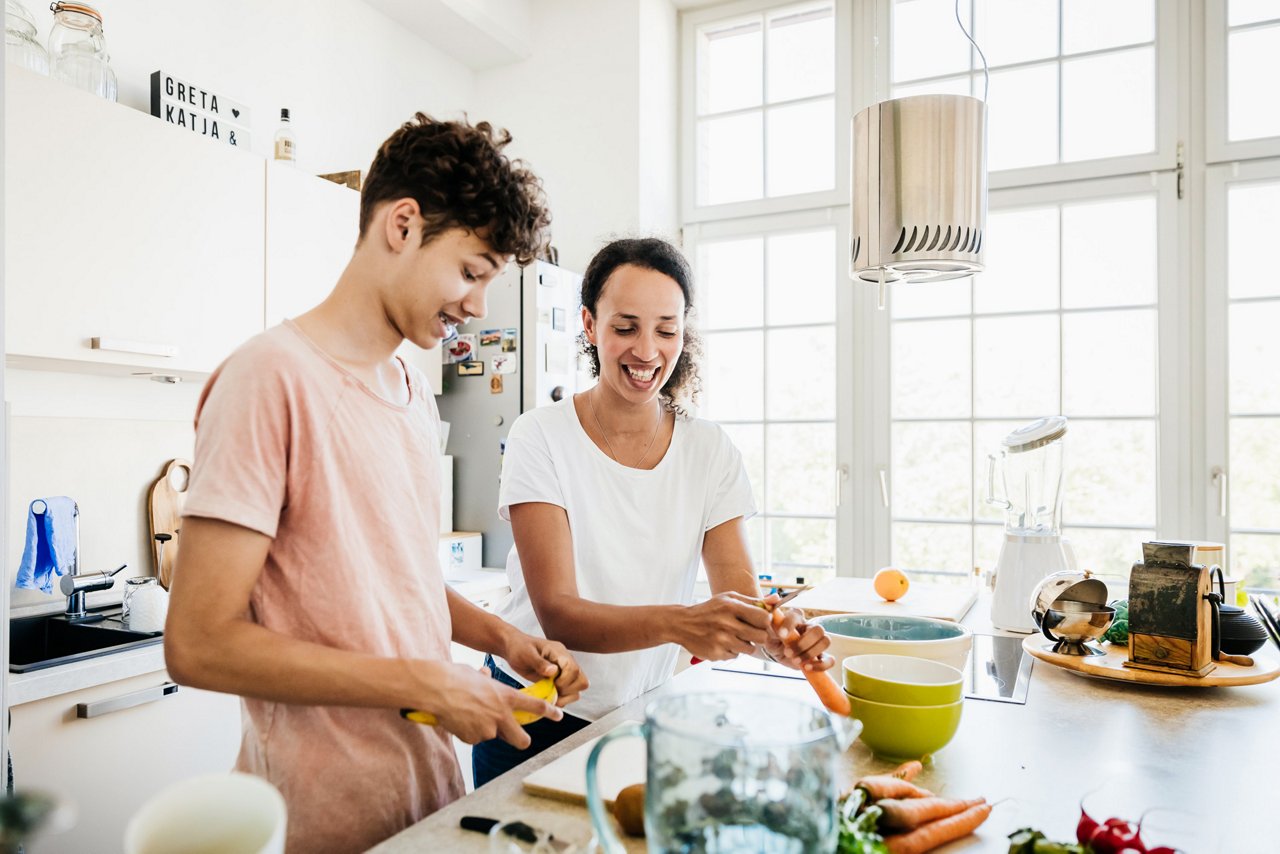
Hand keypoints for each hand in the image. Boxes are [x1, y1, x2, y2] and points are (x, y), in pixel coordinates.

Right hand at [425, 662, 562, 748]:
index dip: (550, 712)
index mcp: (506, 696)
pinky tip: (458, 719)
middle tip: (518, 737)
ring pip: (491, 736)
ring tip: (467, 714)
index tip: (558, 715)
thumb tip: (485, 674)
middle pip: (522, 740)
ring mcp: (488, 729)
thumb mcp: (476, 674)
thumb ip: (486, 680)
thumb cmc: (455, 677)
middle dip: (522, 740)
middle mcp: (501, 715)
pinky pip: (474, 738)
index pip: (535, 706)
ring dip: (483, 730)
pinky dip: (468, 732)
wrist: (436, 688)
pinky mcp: (473, 738)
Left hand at [501, 631, 588, 707]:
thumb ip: (539, 663)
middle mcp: (565, 661)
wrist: (514, 648)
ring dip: (566, 696)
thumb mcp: (526, 654)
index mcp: (559, 652)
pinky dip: (562, 698)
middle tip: (552, 690)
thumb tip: (554, 671)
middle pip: (581, 680)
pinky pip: (569, 692)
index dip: (565, 681)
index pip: (574, 669)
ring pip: (578, 688)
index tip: (552, 683)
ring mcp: (564, 671)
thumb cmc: (518, 647)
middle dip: (568, 690)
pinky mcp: (559, 679)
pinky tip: (550, 697)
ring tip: (551, 696)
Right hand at [678, 591, 772, 660]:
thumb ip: (754, 601)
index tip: (760, 621)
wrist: (682, 624)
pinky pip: (735, 656)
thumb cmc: (709, 610)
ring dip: (745, 644)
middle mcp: (726, 623)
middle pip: (761, 637)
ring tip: (733, 636)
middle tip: (749, 631)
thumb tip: (776, 599)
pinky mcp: (716, 653)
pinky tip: (722, 642)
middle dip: (758, 635)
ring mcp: (721, 640)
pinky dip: (732, 651)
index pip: (764, 618)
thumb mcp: (729, 599)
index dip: (765, 621)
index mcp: (731, 606)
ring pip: (750, 649)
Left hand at [762, 597, 833, 671]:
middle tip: (788, 652)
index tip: (781, 635)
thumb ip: (768, 612)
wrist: (776, 652)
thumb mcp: (766, 627)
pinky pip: (830, 659)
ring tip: (796, 661)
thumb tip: (774, 597)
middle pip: (818, 629)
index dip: (790, 625)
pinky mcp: (820, 656)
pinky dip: (821, 665)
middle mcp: (809, 627)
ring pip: (826, 641)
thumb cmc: (773, 637)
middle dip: (803, 643)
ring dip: (810, 653)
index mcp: (796, 617)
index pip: (797, 615)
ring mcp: (817, 641)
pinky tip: (807, 667)